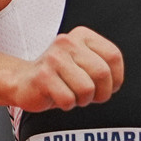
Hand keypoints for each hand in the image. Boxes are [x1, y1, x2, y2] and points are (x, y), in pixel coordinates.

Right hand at [9, 27, 123, 110]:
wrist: (24, 81)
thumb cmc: (59, 77)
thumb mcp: (84, 64)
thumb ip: (103, 65)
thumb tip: (117, 82)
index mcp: (82, 36)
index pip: (114, 56)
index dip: (115, 78)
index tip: (105, 86)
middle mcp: (67, 41)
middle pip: (102, 73)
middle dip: (100, 92)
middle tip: (88, 95)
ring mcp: (54, 57)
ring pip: (87, 88)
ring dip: (82, 100)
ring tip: (71, 93)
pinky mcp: (43, 75)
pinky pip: (68, 99)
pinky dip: (66, 104)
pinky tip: (57, 96)